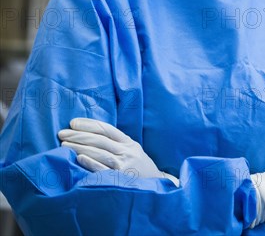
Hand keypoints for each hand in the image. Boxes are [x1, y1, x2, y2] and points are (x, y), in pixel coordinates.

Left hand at [58, 118, 178, 185]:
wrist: (157, 187)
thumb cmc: (140, 169)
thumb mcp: (133, 151)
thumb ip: (117, 143)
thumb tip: (91, 134)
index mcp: (128, 142)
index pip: (106, 129)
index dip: (88, 124)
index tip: (72, 122)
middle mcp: (126, 151)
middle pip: (99, 139)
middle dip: (78, 135)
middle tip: (62, 133)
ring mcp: (124, 165)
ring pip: (99, 152)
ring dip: (80, 146)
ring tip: (64, 145)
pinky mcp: (121, 180)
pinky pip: (103, 170)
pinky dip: (91, 163)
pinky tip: (78, 158)